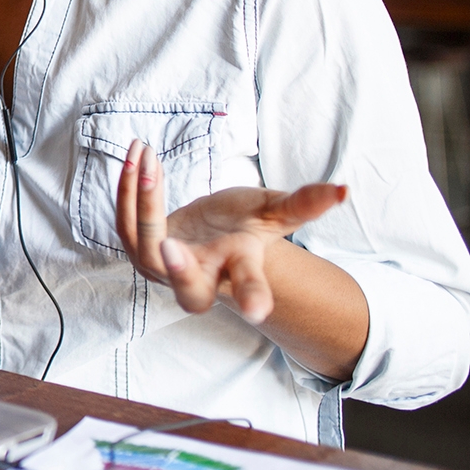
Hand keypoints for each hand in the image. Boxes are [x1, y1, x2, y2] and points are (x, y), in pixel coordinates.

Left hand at [115, 139, 346, 324]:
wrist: (210, 237)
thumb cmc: (245, 228)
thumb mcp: (273, 212)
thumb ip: (304, 204)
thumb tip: (344, 190)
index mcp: (239, 270)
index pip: (250, 287)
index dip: (253, 297)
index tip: (257, 311)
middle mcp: (203, 277)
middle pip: (189, 291)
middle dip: (179, 272)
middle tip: (168, 244)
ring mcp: (166, 269)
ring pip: (145, 245)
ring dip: (145, 200)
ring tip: (148, 159)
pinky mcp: (139, 250)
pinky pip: (126, 223)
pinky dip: (129, 190)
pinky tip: (137, 158)